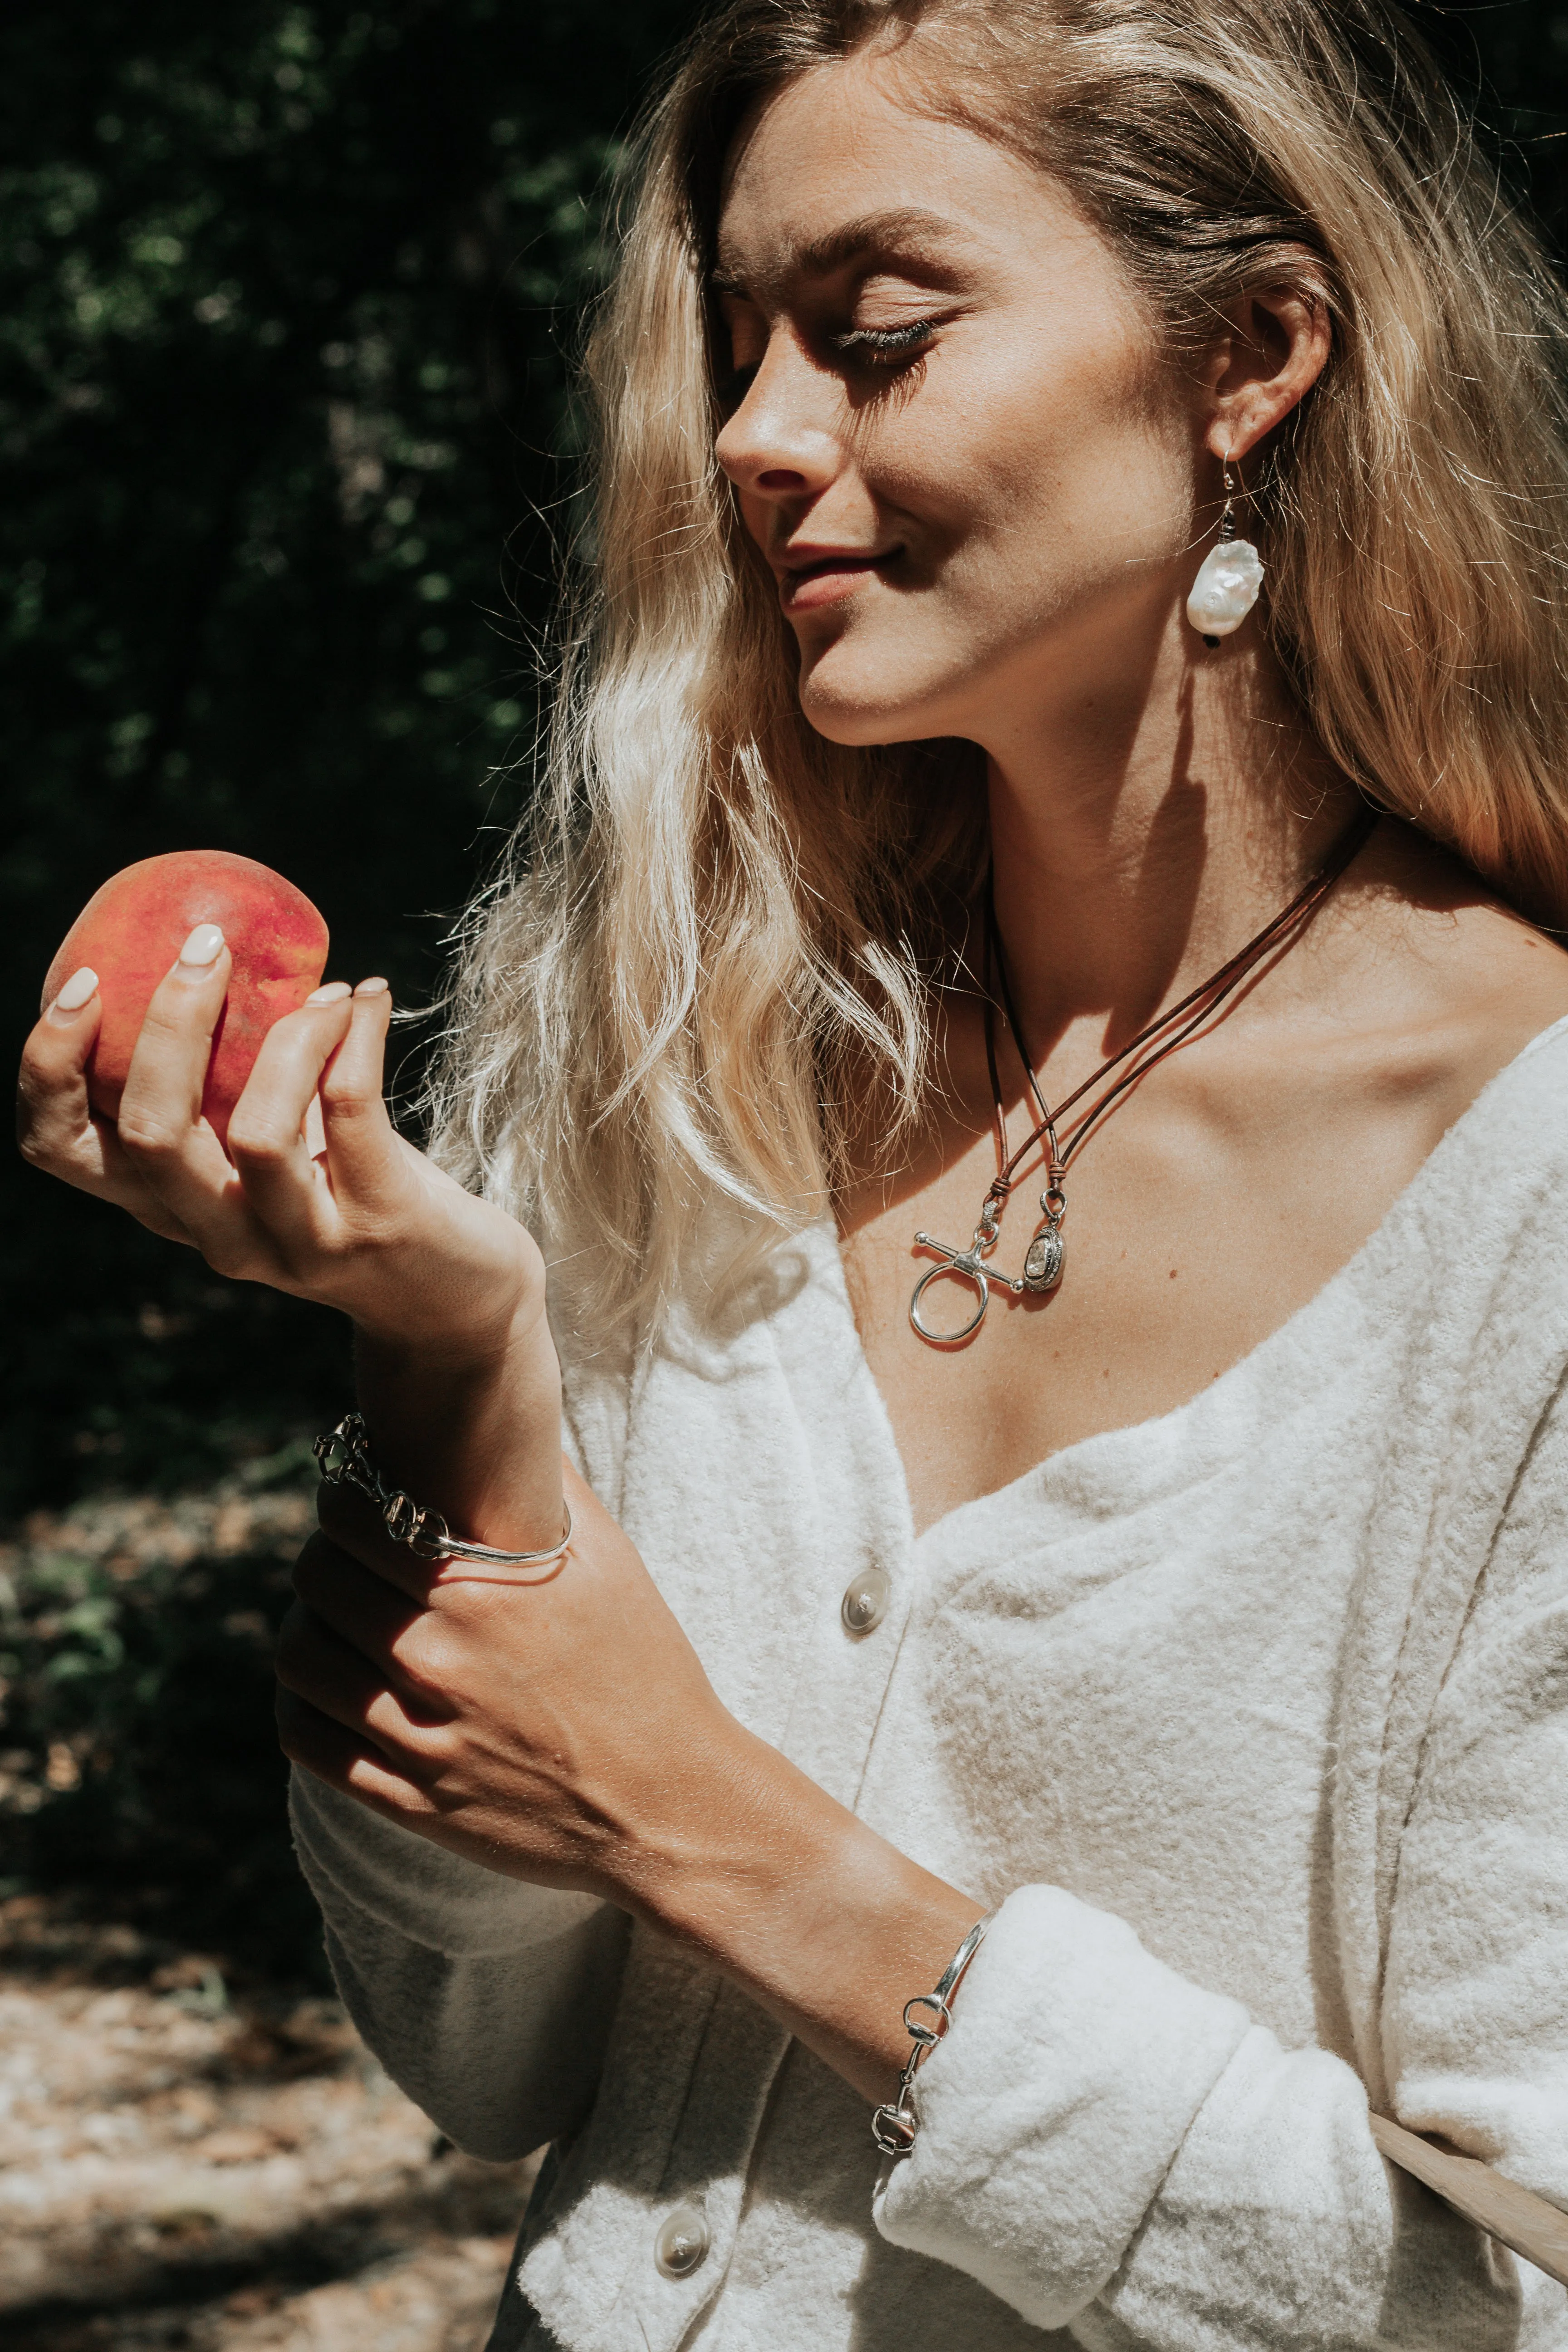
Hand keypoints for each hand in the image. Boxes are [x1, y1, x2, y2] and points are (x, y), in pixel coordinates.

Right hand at [17, 928, 543, 1362]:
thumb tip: (208, 946)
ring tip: (326, 990)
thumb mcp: (267, 1144)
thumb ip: (224, 1081)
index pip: (61, 1148)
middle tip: (208, 945)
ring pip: (257, 1131)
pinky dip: (357, 1036)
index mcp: (169, 1203)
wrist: (452, 1297)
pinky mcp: (380, 1225)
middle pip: (153, 1132)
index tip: (81, 983)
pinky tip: (370, 999)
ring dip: (291, 1034)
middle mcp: (219, 1234)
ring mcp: (300, 1241)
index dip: (49, 1064)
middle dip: (171, 1023)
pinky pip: (353, 1109)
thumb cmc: (349, 1190)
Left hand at [276, 1462, 741, 1902]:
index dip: (342, 1495)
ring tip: (331, 1618)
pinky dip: (300, 1704)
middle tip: (345, 1553)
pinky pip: (308, 1743)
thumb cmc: (647, 1672)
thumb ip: (552, 1485)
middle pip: (316, 1582)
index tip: (356, 1493)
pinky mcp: (410, 1802)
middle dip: (323, 1555)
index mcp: (483, 1595)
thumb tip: (512, 1408)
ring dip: (305, 1626)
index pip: (353, 1519)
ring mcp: (421, 1739)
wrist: (671, 1805)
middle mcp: (441, 1663)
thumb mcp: (613, 1565)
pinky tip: (327, 1686)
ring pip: (299, 1660)